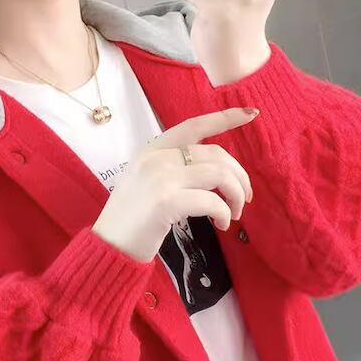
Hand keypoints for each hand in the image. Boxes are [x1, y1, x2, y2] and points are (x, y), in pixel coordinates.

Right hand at [92, 107, 258, 263]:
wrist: (108, 247)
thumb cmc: (130, 222)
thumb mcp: (146, 184)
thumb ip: (172, 171)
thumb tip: (213, 174)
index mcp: (151, 151)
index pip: (193, 126)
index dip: (224, 118)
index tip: (251, 114)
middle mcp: (156, 158)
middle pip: (215, 153)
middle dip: (239, 175)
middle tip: (245, 197)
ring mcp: (160, 178)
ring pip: (218, 174)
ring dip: (236, 195)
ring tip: (234, 213)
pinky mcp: (166, 201)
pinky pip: (211, 201)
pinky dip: (223, 213)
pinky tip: (221, 224)